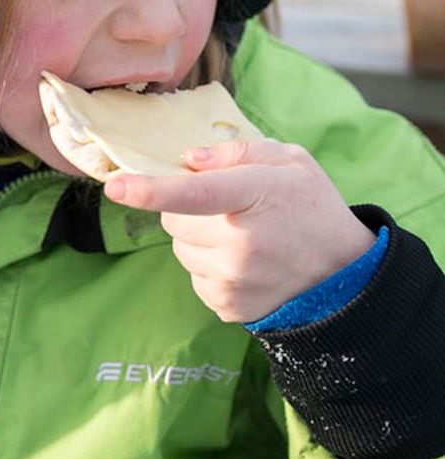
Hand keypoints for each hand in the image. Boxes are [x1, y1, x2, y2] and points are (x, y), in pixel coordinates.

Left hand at [103, 140, 376, 322]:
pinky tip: (243, 262)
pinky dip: (208, 265)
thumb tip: (187, 161)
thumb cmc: (312, 208)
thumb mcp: (290, 161)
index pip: (191, 193)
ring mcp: (232, 280)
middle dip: (187, 208)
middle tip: (226, 208)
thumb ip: (237, 153)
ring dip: (197, 238)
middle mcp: (239, 244)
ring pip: (180, 248)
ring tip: (241, 237)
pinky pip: (193, 276)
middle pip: (173, 219)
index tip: (115, 187)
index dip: (148, 190)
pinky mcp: (226, 305)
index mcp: (254, 197)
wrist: (343, 275)